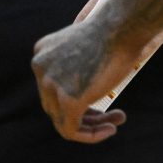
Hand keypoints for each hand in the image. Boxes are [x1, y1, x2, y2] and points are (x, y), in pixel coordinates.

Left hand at [32, 17, 137, 143]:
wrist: (121, 27)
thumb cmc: (113, 32)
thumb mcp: (86, 45)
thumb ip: (78, 65)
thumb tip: (84, 89)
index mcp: (42, 53)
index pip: (52, 87)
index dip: (77, 98)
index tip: (101, 102)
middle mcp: (40, 68)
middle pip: (56, 104)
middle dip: (85, 114)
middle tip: (113, 115)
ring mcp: (50, 84)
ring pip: (64, 120)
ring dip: (91, 126)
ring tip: (115, 123)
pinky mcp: (67, 101)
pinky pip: (71, 130)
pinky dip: (91, 135)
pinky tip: (111, 129)